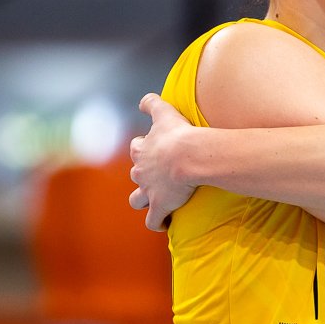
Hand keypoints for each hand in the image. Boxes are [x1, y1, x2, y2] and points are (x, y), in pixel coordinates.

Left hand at [128, 94, 198, 230]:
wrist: (188, 156)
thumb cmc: (179, 134)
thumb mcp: (164, 113)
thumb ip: (152, 103)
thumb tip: (143, 100)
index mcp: (143, 150)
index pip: (137, 149)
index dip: (145, 150)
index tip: (157, 150)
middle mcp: (141, 171)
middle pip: (136, 174)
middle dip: (144, 175)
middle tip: (160, 175)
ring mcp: (148, 190)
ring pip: (136, 200)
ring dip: (144, 200)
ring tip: (157, 201)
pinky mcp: (159, 206)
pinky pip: (153, 220)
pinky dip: (157, 222)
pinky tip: (164, 223)